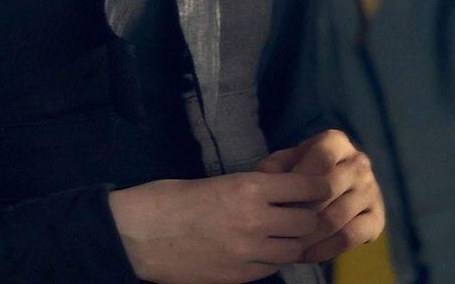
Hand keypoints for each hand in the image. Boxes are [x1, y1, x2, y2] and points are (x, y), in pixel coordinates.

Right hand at [106, 170, 331, 283]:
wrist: (137, 235)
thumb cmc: (170, 198)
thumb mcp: (217, 181)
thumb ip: (252, 188)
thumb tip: (283, 190)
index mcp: (248, 188)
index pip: (306, 187)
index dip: (318, 186)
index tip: (318, 186)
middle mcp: (256, 220)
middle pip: (307, 222)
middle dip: (309, 216)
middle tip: (301, 212)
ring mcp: (249, 253)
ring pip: (294, 250)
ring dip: (293, 241)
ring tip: (282, 233)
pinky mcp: (239, 277)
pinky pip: (272, 268)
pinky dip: (273, 258)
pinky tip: (262, 250)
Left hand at [253, 128, 383, 262]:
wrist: (322, 197)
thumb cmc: (294, 176)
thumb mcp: (280, 166)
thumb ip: (273, 170)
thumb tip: (269, 183)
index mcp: (335, 142)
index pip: (321, 159)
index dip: (299, 180)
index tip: (279, 200)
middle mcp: (358, 162)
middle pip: (329, 190)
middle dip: (300, 212)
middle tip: (279, 228)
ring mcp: (371, 190)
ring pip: (337, 216)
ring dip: (309, 235)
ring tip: (287, 245)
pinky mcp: (377, 218)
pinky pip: (351, 236)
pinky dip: (326, 249)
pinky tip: (308, 255)